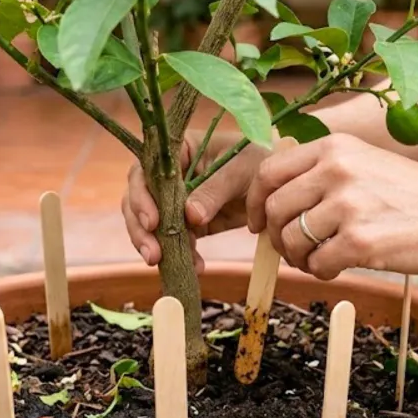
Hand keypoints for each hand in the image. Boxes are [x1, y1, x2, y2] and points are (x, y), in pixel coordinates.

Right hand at [122, 130, 267, 268]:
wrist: (278, 183)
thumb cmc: (258, 162)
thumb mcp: (239, 170)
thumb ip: (214, 190)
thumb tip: (190, 217)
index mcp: (176, 151)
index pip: (145, 171)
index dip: (141, 196)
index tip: (153, 221)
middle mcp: (168, 174)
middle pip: (138, 200)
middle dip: (141, 229)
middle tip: (153, 253)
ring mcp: (175, 200)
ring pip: (150, 224)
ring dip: (155, 245)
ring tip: (163, 264)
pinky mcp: (188, 223)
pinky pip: (175, 241)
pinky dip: (180, 256)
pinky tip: (194, 267)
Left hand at [246, 134, 417, 279]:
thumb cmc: (417, 197)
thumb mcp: (367, 165)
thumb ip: (323, 175)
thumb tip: (272, 204)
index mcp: (335, 147)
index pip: (268, 172)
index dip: (254, 203)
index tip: (256, 223)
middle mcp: (337, 169)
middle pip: (273, 209)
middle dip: (277, 237)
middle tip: (295, 251)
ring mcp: (348, 205)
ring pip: (290, 240)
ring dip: (299, 258)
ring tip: (321, 260)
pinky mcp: (360, 241)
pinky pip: (316, 264)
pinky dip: (322, 273)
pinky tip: (341, 267)